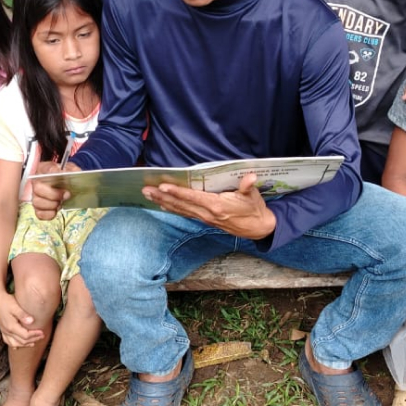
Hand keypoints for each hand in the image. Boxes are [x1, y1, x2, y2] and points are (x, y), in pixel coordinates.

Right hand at [0, 290, 45, 348]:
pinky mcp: (2, 329)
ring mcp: (4, 331)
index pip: (25, 335)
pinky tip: (17, 347)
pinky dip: (14, 344)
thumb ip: (23, 315)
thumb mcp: (15, 306)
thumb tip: (32, 321)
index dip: (35, 335)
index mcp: (11, 326)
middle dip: (33, 339)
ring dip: (24, 344)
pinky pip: (7, 341)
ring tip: (33, 343)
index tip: (42, 332)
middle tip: (42, 336)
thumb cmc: (6, 301)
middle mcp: (7, 331)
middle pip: (22, 341)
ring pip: (14, 343)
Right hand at [30, 160, 79, 220]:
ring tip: (61, 203)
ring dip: (52, 205)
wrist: (66, 185)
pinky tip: (56, 210)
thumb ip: (73, 170)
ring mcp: (36, 195)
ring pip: (37, 202)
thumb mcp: (72, 170)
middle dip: (54, 194)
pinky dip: (49, 214)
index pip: (46, 169)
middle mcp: (37, 182)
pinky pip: (40, 214)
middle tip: (66, 195)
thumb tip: (72, 173)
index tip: (62, 175)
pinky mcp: (38, 208)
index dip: (53, 172)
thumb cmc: (66, 177)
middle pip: (38, 188)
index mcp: (44, 169)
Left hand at [141, 172, 276, 240]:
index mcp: (217, 206)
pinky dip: (173, 208)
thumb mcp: (253, 196)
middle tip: (146, 190)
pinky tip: (163, 204)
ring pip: (180, 210)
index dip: (178, 192)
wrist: (259, 228)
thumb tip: (250, 176)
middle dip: (162, 197)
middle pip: (181, 205)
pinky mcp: (206, 220)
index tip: (163, 186)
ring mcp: (206, 219)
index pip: (193, 197)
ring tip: (148, 196)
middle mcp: (208, 214)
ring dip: (163, 203)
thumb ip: (248, 185)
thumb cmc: (254, 209)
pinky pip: (185, 214)